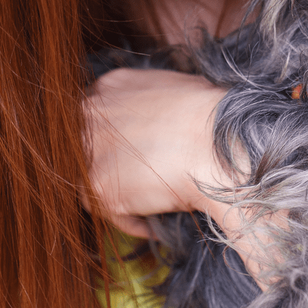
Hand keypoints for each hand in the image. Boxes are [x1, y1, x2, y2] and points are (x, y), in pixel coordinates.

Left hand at [84, 67, 228, 237]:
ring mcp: (91, 149)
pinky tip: (153, 222)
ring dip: (120, 194)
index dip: (117, 140)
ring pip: (93, 179)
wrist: (217, 142)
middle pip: (89, 146)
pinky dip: (130, 220)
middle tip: (141, 182)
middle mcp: (91, 112)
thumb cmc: (211, 115)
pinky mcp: (99, 185)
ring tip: (150, 205)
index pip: (99, 117)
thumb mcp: (175, 88)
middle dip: (114, 166)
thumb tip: (159, 120)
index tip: (136, 156)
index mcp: (110, 86)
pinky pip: (106, 211)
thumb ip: (150, 101)